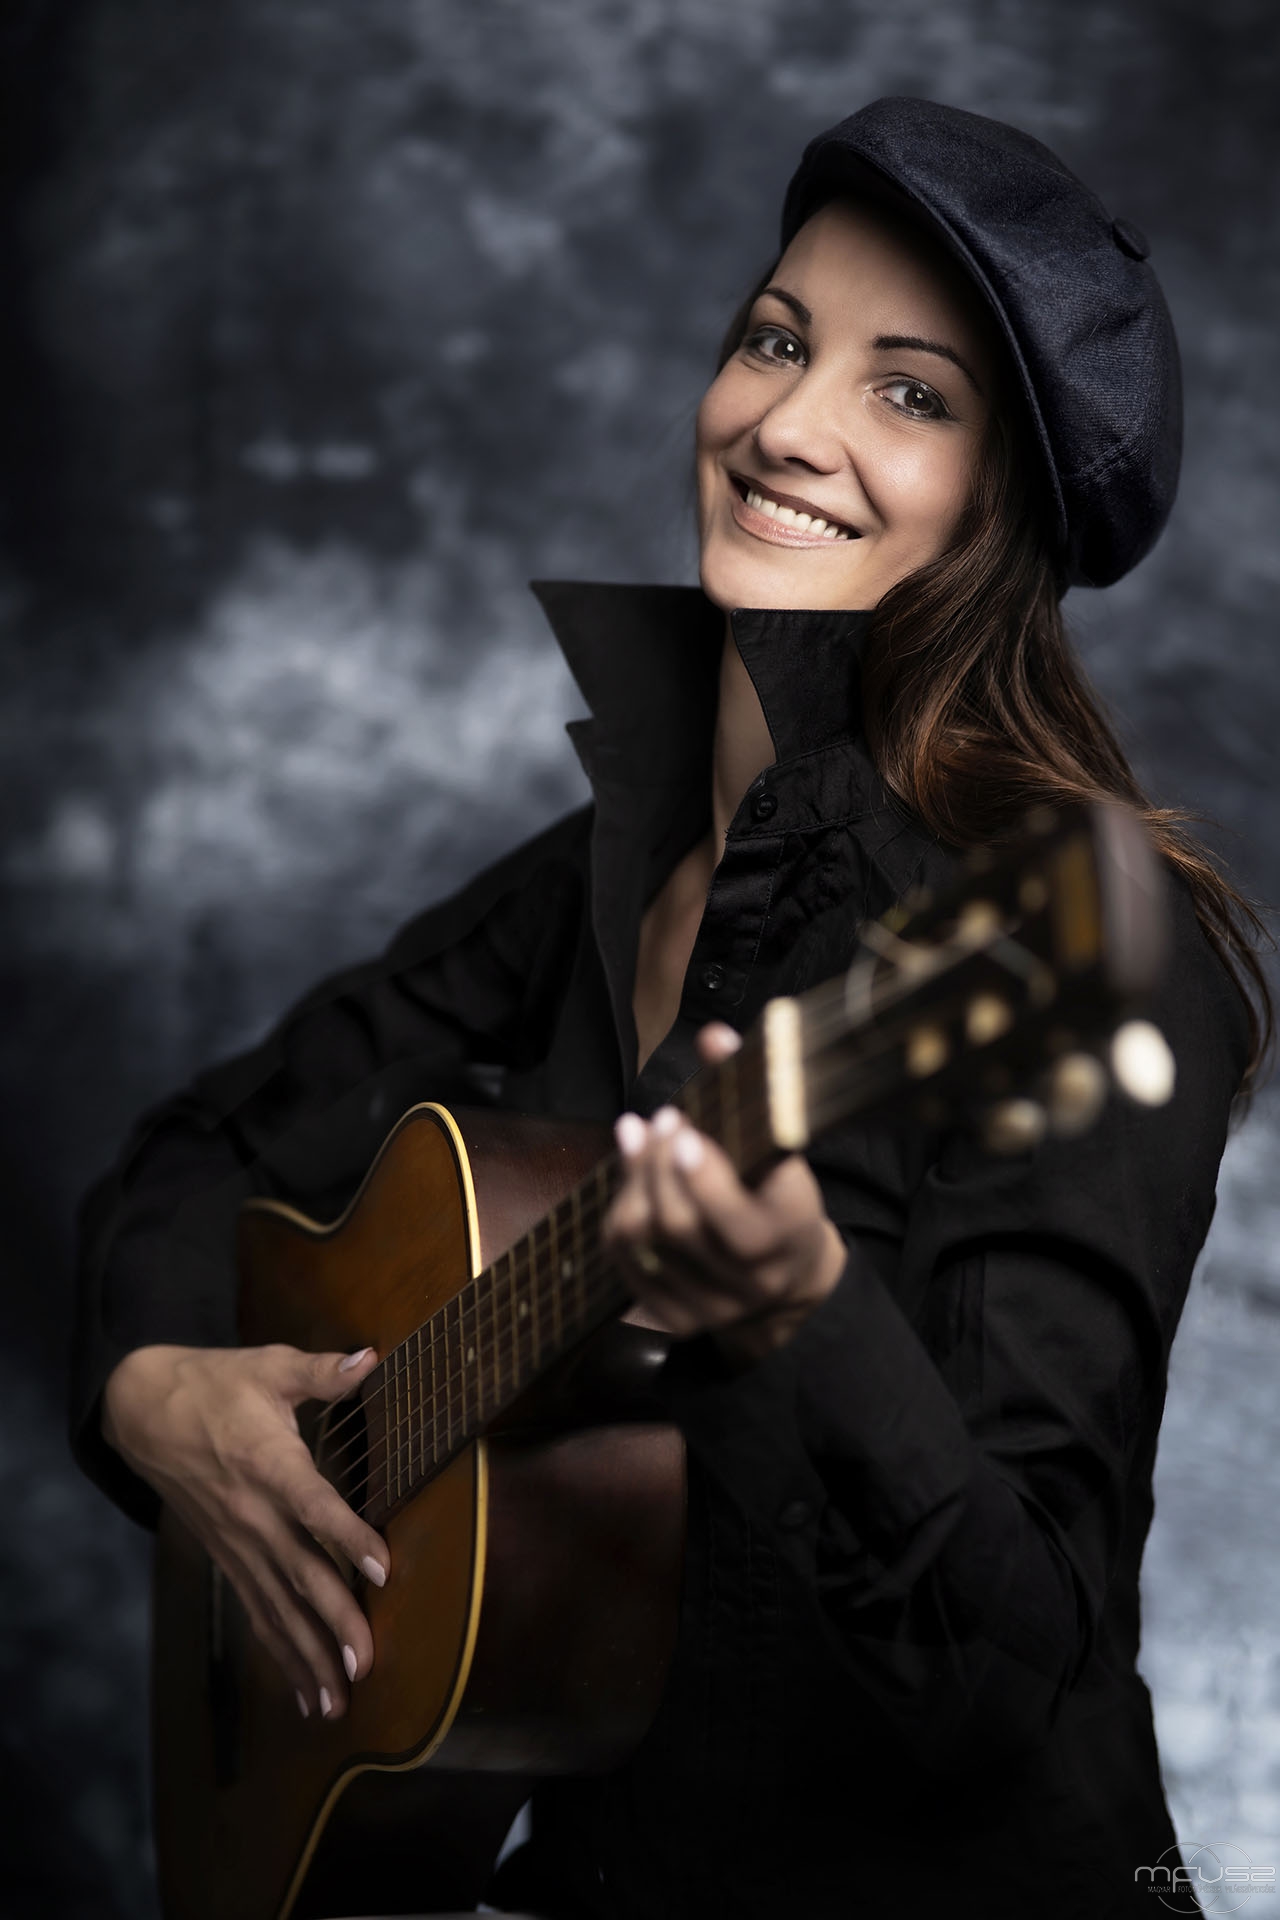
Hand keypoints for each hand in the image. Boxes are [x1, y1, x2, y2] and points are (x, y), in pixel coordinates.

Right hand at [102, 1341, 387, 1720]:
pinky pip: (257, 1610)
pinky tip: (305, 1690)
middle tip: (366, 1663)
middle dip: (334, 1621)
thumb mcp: (268, 1366)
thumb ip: (321, 1372)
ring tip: (338, 1700)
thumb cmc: (214, 1383)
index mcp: (268, 1464)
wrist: (141, 1411)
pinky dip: (281, 1652)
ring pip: (277, 1607)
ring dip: (308, 1655)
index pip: (314, 1507)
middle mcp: (253, 1514)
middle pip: (299, 1574)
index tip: (384, 1568)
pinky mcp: (226, 1557)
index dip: (349, 1537)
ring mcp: (237, 1542)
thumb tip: (369, 1357)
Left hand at [604, 1023, 846, 1363]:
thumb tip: (712, 1035)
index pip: (743, 1223)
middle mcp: (753, 1279)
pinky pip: (626, 1261)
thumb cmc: (778, 1196)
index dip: (705, 1180)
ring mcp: (712, 1305)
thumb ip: (749, 1093)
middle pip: (682, 1225)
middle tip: (660, 1121)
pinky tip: (628, 1175)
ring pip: (647, 1240)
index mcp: (789, 1235)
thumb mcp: (781, 1151)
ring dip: (632, 1180)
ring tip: (637, 1136)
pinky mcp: (677, 1318)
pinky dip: (620, 1209)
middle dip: (657, 1166)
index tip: (682, 1132)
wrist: (787, 1280)